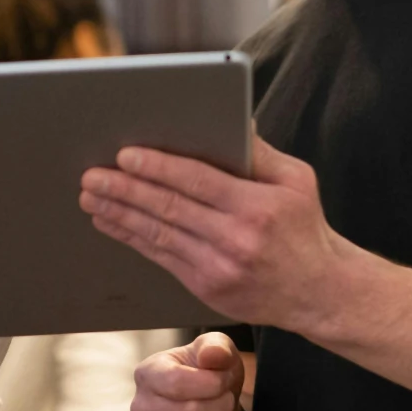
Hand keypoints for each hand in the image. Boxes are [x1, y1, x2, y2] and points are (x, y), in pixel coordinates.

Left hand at [80, 134, 351, 331]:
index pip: (197, 181)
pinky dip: (132, 238)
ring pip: (158, 235)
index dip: (157, 167)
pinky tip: (112, 223)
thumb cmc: (305, 228)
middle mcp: (236, 239)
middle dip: (125, 190)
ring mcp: (218, 268)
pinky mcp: (207, 289)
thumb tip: (228, 118)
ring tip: (91, 197)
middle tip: (92, 176)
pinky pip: (161, 258)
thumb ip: (258, 151)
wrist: (320, 292)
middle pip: (169, 208)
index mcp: (258, 206)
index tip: (125, 155)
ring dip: (119, 214)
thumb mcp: (296, 180)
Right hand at [131, 331, 244, 410]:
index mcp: (147, 373)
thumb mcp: (216, 350)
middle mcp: (141, 407)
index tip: (225, 380)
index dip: (212, 383)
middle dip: (222, 406)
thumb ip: (216, 346)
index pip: (177, 383)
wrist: (211, 403)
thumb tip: (211, 355)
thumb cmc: (210, 372)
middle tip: (228, 399)